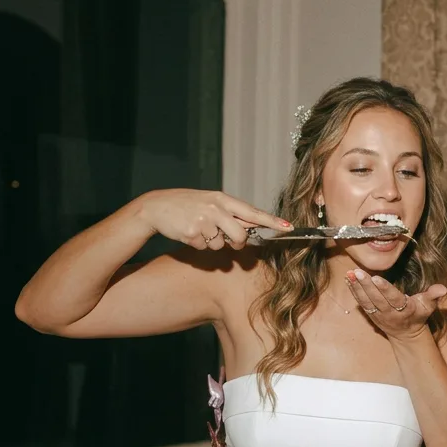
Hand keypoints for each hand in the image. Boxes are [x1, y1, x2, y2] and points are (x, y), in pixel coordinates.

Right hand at [134, 188, 290, 250]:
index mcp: (223, 199)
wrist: (156, 207)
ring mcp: (204, 220)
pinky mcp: (192, 232)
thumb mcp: (210, 203)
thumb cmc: (188, 206)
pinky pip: (204, 247)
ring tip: (199, 229)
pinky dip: (198, 245)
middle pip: (241, 235)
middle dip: (236, 242)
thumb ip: (230, 214)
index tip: (289, 227)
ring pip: (222, 244)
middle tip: (225, 237)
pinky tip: (188, 232)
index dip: (272, 221)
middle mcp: (216, 208)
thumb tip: (250, 230)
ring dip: (212, 243)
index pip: (253, 211)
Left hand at [346, 269, 446, 340]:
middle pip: (377, 299)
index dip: (385, 289)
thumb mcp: (428, 306)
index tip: (376, 278)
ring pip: (366, 301)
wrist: (406, 333)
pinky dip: (354, 291)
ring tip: (349, 274)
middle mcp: (390, 314)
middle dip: (366, 286)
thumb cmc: (418, 315)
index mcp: (405, 310)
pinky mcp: (371, 314)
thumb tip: (442, 288)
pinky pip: (361, 303)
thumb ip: (434, 295)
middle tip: (357, 272)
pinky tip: (348, 279)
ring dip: (356, 288)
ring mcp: (378, 315)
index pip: (394, 299)